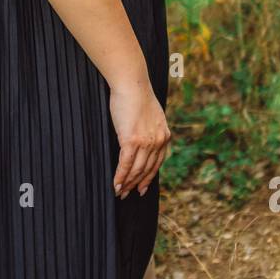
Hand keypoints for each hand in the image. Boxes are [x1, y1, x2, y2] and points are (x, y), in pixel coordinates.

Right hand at [108, 76, 171, 198]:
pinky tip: (115, 184)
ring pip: (136, 170)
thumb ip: (149, 130)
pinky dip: (120, 176)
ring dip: (127, 184)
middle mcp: (158, 141)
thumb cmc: (136, 96)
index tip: (142, 188)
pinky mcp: (132, 140)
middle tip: (127, 195)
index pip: (157, 163)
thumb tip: (141, 141)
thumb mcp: (150, 115)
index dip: (148, 178)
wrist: (132, 84)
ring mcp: (146, 142)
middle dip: (136, 185)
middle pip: (146, 169)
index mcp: (164, 135)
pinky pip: (125, 164)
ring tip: (119, 192)